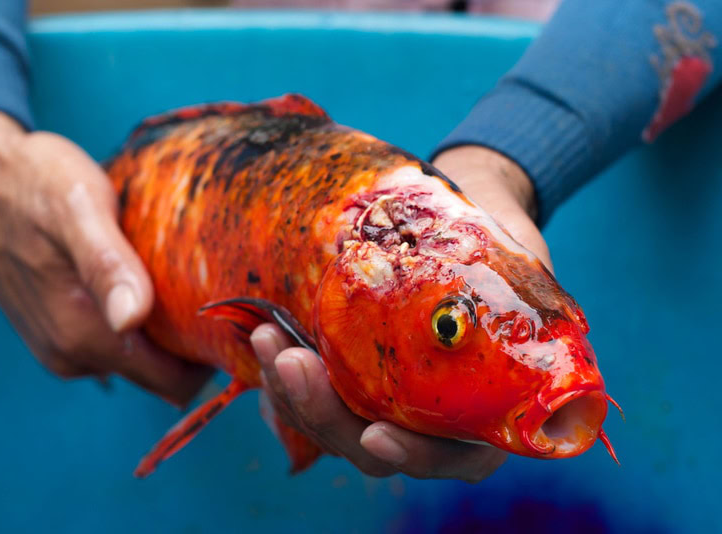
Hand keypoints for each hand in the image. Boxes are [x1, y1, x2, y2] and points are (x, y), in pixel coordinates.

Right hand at [0, 108, 211, 405]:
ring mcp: (62, 348)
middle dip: (193, 347)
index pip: (172, 383)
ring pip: (140, 359)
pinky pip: (116, 343)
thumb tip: (132, 317)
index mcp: (84, 334)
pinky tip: (149, 285)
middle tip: (221, 297)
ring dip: (166, 334)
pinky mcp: (58, 333)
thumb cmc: (38, 185)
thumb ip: (107, 266)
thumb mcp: (81, 210)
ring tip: (187, 286)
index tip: (238, 325)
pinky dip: (139, 325)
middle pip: (160, 375)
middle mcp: (72, 355)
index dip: (210, 361)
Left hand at [250, 146, 550, 480]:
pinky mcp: (352, 372)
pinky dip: (283, 371)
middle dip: (324, 413)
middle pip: (372, 447)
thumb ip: (522, 286)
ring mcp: (386, 398)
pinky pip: (312, 392)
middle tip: (291, 361)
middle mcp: (431, 417)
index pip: (451, 458)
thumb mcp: (522, 260)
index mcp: (484, 410)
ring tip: (264, 337)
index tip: (376, 434)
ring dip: (291, 391)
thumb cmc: (500, 243)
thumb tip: (512, 278)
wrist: (465, 219)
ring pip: (333, 424)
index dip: (415, 455)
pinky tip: (263, 335)